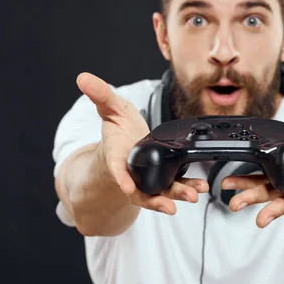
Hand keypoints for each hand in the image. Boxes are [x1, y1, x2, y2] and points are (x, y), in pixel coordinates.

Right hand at [76, 73, 208, 214]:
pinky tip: (200, 187)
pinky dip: (185, 188)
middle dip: (156, 199)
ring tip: (193, 196)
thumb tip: (83, 78)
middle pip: (142, 190)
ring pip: (161, 192)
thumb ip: (100, 95)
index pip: (116, 168)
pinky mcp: (163, 177)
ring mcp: (148, 177)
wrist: (126, 143)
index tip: (125, 186)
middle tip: (170, 206)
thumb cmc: (117, 130)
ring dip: (177, 195)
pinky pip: (173, 186)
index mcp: (116, 156)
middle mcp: (132, 172)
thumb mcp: (110, 107)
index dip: (120, 177)